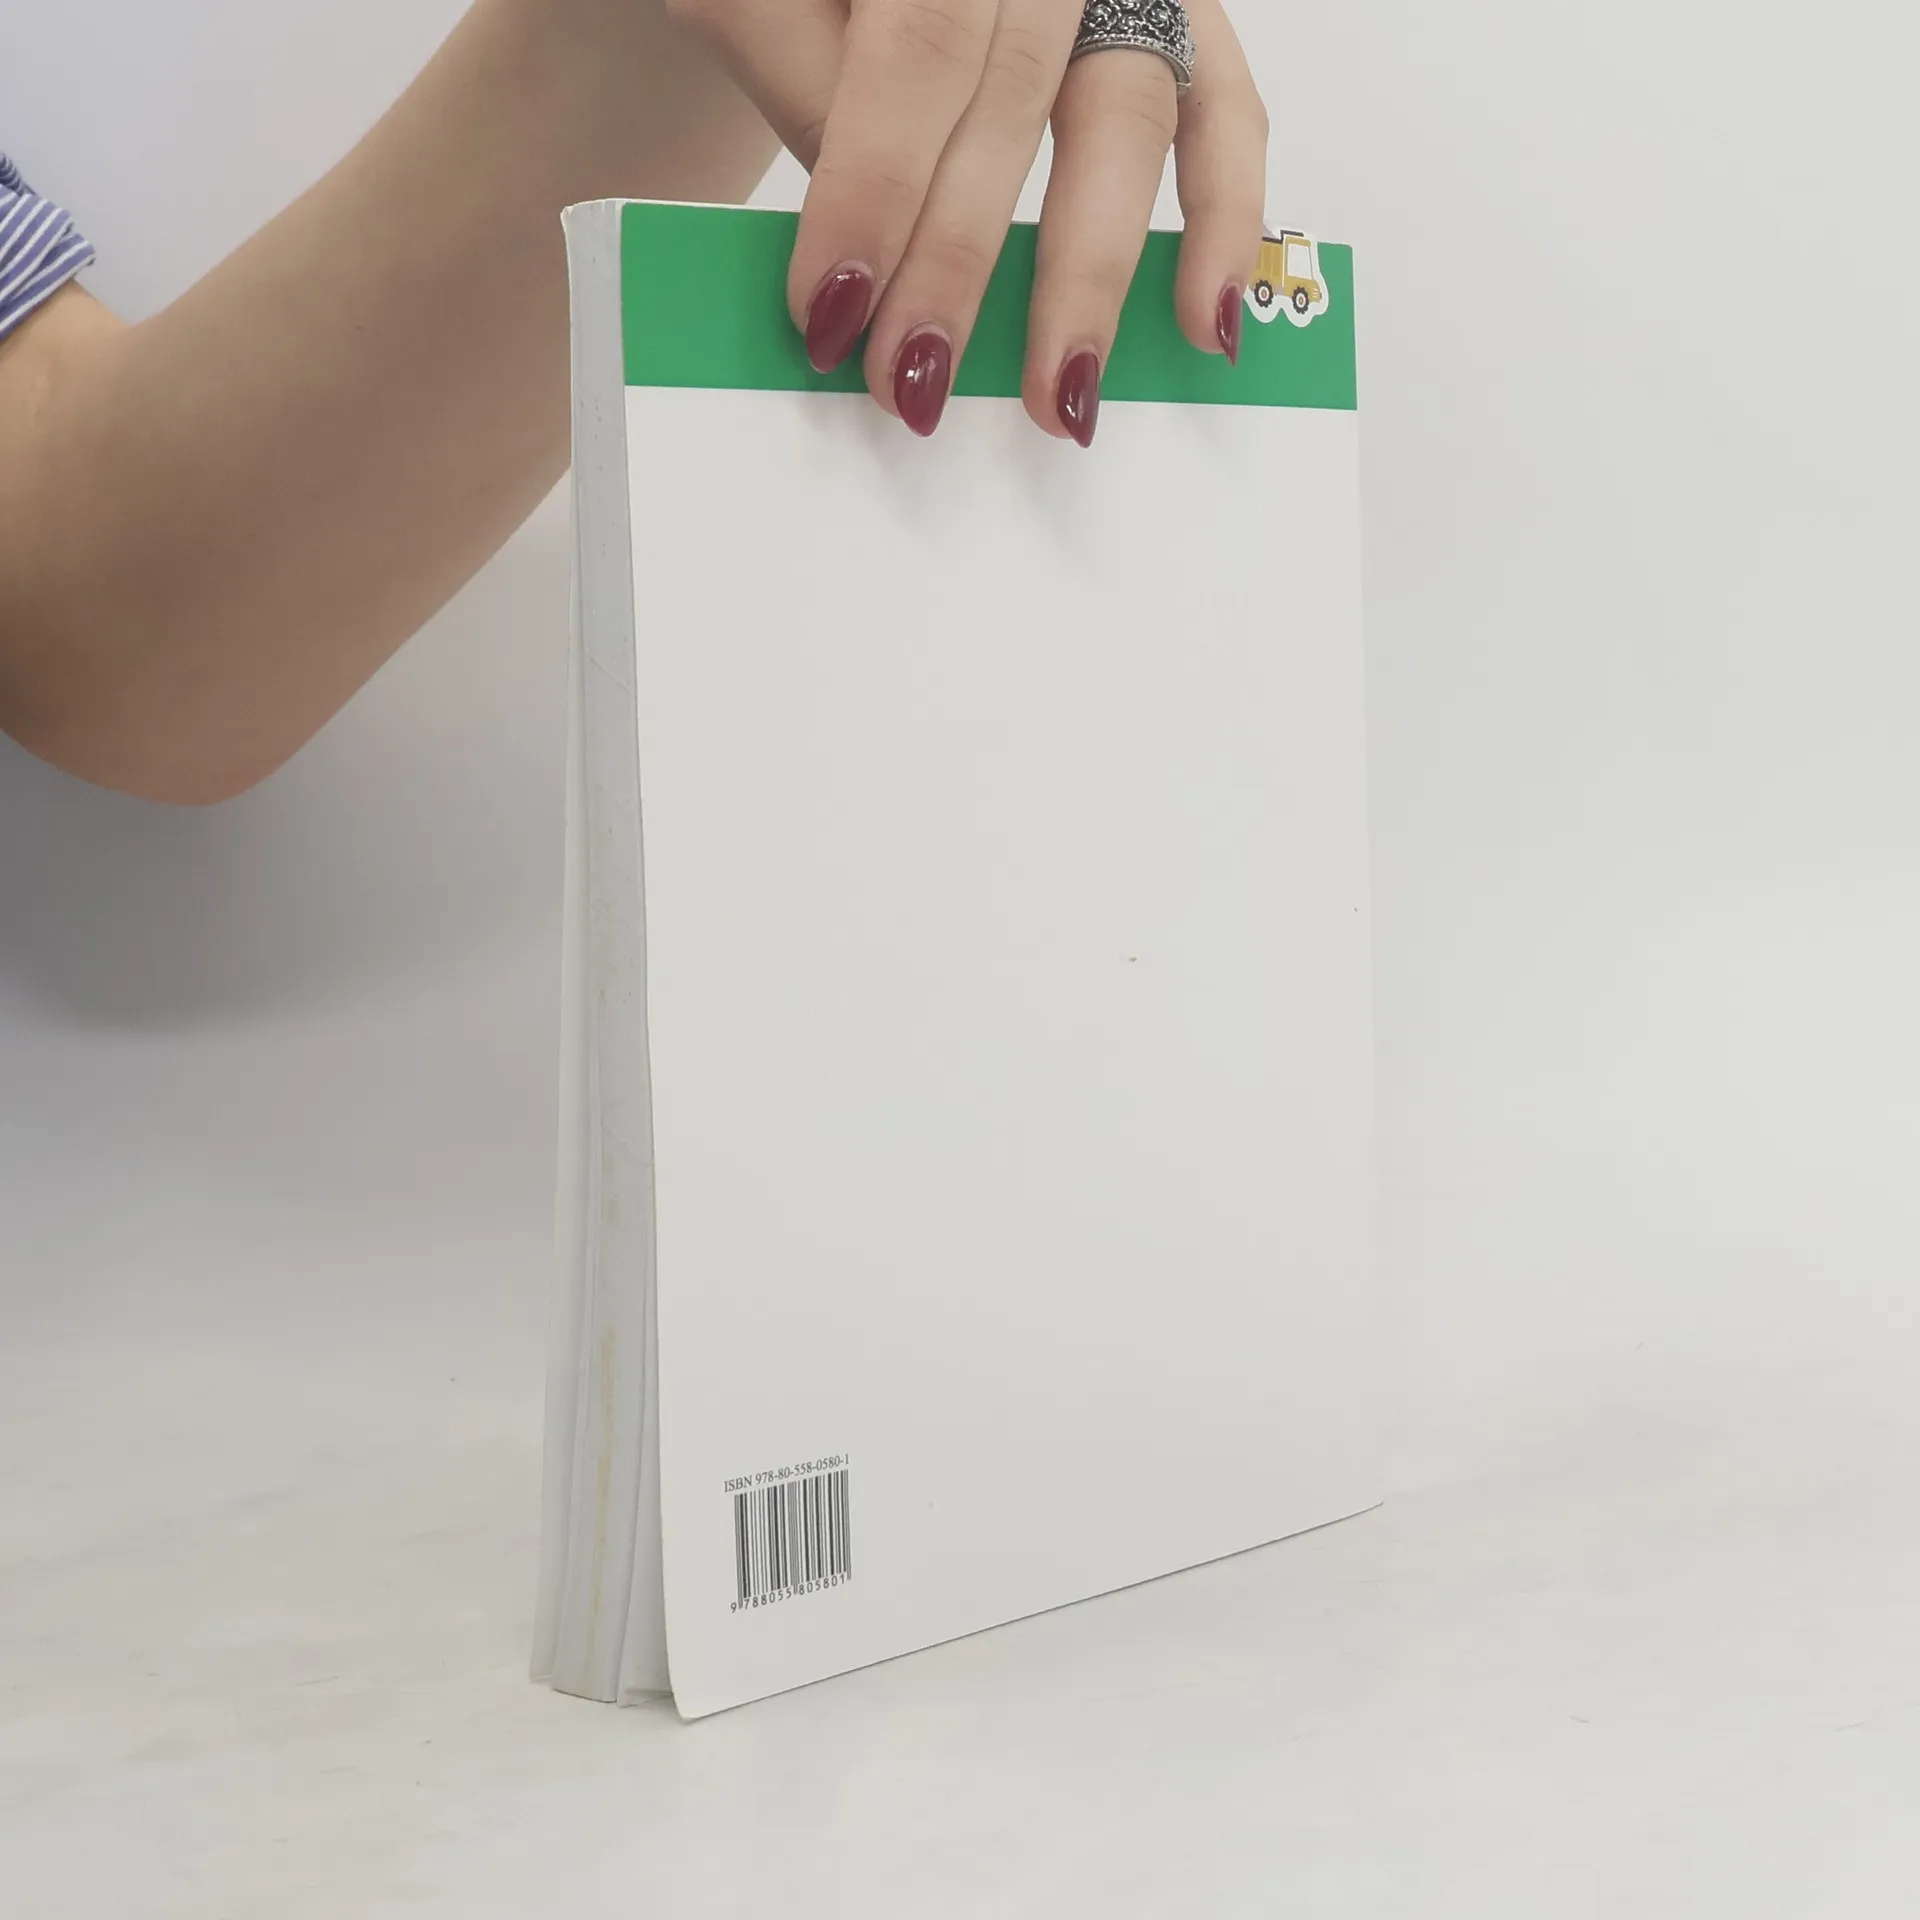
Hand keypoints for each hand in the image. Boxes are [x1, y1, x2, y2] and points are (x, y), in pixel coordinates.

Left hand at [664, 0, 1267, 443]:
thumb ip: (800, 80)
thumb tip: (859, 261)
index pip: (918, 49)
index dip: (877, 187)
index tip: (832, 311)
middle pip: (1016, 96)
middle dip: (958, 260)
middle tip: (913, 379)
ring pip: (1131, 114)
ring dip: (1091, 273)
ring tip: (1062, 397)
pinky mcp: (1182, 14)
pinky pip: (1227, 110)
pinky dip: (1226, 219)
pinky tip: (1203, 325)